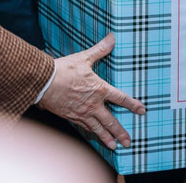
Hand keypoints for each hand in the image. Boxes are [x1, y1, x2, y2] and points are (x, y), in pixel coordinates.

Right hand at [38, 34, 144, 149]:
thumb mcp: (83, 58)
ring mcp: (82, 113)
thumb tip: (112, 38)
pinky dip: (91, 133)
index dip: (133, 105)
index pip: (121, 98)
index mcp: (99, 89)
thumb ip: (100, 50)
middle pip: (111, 121)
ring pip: (98, 129)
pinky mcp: (71, 116)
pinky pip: (84, 127)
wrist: (44, 83)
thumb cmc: (64, 69)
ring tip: (115, 147)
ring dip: (107, 138)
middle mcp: (93, 104)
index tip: (142, 111)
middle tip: (129, 142)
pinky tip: (94, 136)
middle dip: (121, 132)